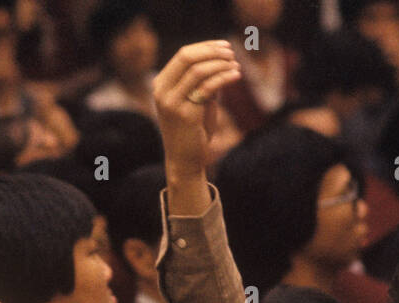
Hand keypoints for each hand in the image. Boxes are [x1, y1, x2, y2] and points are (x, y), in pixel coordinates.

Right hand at [154, 41, 240, 179]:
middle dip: (213, 52)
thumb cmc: (193, 129)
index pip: (183, 54)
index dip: (206, 47)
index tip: (225, 46)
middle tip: (232, 53)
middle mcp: (162, 91)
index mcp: (161, 84)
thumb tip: (222, 59)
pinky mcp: (185, 114)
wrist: (185, 159)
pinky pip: (207, 88)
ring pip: (198, 70)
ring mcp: (171, 103)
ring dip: (220, 64)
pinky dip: (224, 78)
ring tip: (236, 66)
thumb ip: (204, 81)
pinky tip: (236, 76)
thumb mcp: (197, 100)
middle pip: (187, 57)